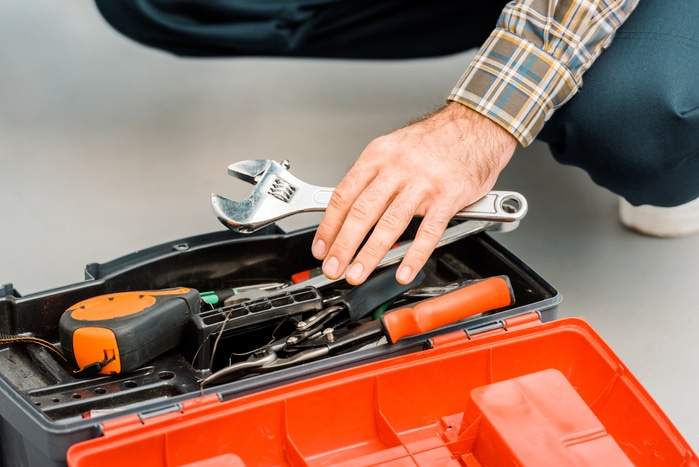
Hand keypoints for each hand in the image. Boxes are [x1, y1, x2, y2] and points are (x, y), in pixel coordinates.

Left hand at [311, 102, 516, 284]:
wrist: (476, 126)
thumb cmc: (435, 141)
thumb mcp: (394, 148)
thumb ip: (372, 177)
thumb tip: (349, 209)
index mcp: (378, 155)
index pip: (344, 195)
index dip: (329, 226)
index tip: (321, 248)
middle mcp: (398, 168)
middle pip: (362, 211)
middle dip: (343, 245)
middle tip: (333, 267)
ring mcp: (423, 183)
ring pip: (390, 223)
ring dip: (370, 253)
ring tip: (357, 273)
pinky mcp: (448, 197)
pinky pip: (428, 231)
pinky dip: (414, 255)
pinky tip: (403, 271)